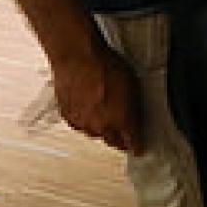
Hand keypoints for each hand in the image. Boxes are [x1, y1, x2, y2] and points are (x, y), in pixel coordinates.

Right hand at [52, 37, 143, 153]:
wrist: (78, 58)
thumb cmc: (106, 66)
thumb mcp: (132, 86)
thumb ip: (133, 107)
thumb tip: (135, 116)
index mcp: (121, 121)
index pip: (133, 143)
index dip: (137, 146)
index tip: (138, 148)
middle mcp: (101, 127)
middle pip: (113, 142)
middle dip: (120, 140)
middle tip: (123, 137)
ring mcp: (82, 123)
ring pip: (95, 134)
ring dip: (101, 130)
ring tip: (104, 119)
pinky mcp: (68, 116)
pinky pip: (79, 125)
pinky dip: (85, 121)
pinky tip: (88, 112)